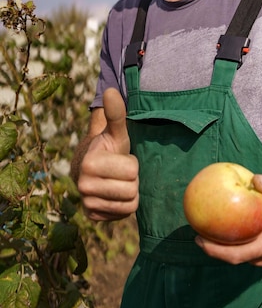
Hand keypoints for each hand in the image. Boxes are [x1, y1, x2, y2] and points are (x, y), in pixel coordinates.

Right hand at [77, 88, 138, 220]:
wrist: (91, 166)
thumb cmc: (109, 147)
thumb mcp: (116, 131)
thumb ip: (116, 113)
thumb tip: (111, 91)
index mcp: (90, 163)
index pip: (132, 171)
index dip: (132, 163)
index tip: (120, 157)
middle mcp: (83, 186)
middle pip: (131, 190)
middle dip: (132, 180)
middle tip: (120, 171)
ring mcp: (87, 203)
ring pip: (129, 205)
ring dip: (130, 193)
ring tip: (118, 181)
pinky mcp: (92, 217)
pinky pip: (122, 215)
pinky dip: (123, 206)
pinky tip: (115, 194)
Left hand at [195, 175, 261, 266]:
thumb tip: (254, 179)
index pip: (235, 255)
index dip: (215, 251)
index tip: (199, 239)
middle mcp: (261, 255)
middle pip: (230, 257)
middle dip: (210, 248)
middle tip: (195, 232)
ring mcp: (259, 255)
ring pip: (233, 254)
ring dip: (216, 245)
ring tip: (201, 229)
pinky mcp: (258, 251)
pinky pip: (237, 248)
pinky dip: (225, 240)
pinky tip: (215, 225)